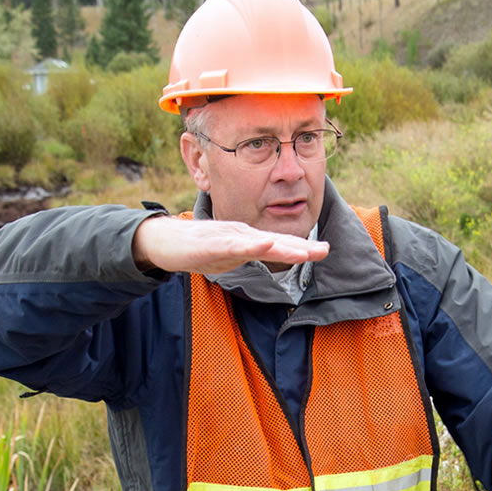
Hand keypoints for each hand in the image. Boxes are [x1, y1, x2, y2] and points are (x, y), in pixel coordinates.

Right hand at [132, 215, 328, 273]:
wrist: (166, 241)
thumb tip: (266, 255)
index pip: (279, 245)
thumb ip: (248, 254)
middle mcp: (242, 235)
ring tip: (305, 252)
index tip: (324, 250)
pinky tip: (266, 244)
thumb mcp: (229, 253)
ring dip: (283, 248)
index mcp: (248, 240)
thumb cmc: (197, 247)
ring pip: (260, 243)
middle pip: (276, 242)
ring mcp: (228, 238)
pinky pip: (235, 245)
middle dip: (301, 247)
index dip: (301, 247)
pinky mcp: (212, 244)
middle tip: (326, 250)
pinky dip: (251, 245)